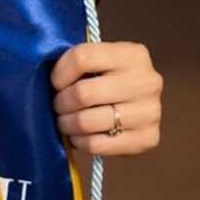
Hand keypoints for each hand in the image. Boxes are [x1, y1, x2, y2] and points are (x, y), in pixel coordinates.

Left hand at [49, 41, 161, 155]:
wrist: (140, 105)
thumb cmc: (110, 79)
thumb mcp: (99, 61)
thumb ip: (79, 63)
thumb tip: (49, 79)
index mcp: (133, 54)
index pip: (82, 58)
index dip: (60, 73)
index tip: (55, 82)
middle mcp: (147, 81)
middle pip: (83, 93)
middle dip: (61, 102)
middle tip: (58, 106)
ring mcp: (150, 112)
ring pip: (87, 121)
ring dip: (67, 124)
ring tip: (65, 121)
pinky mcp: (148, 139)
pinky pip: (97, 145)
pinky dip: (80, 142)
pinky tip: (78, 136)